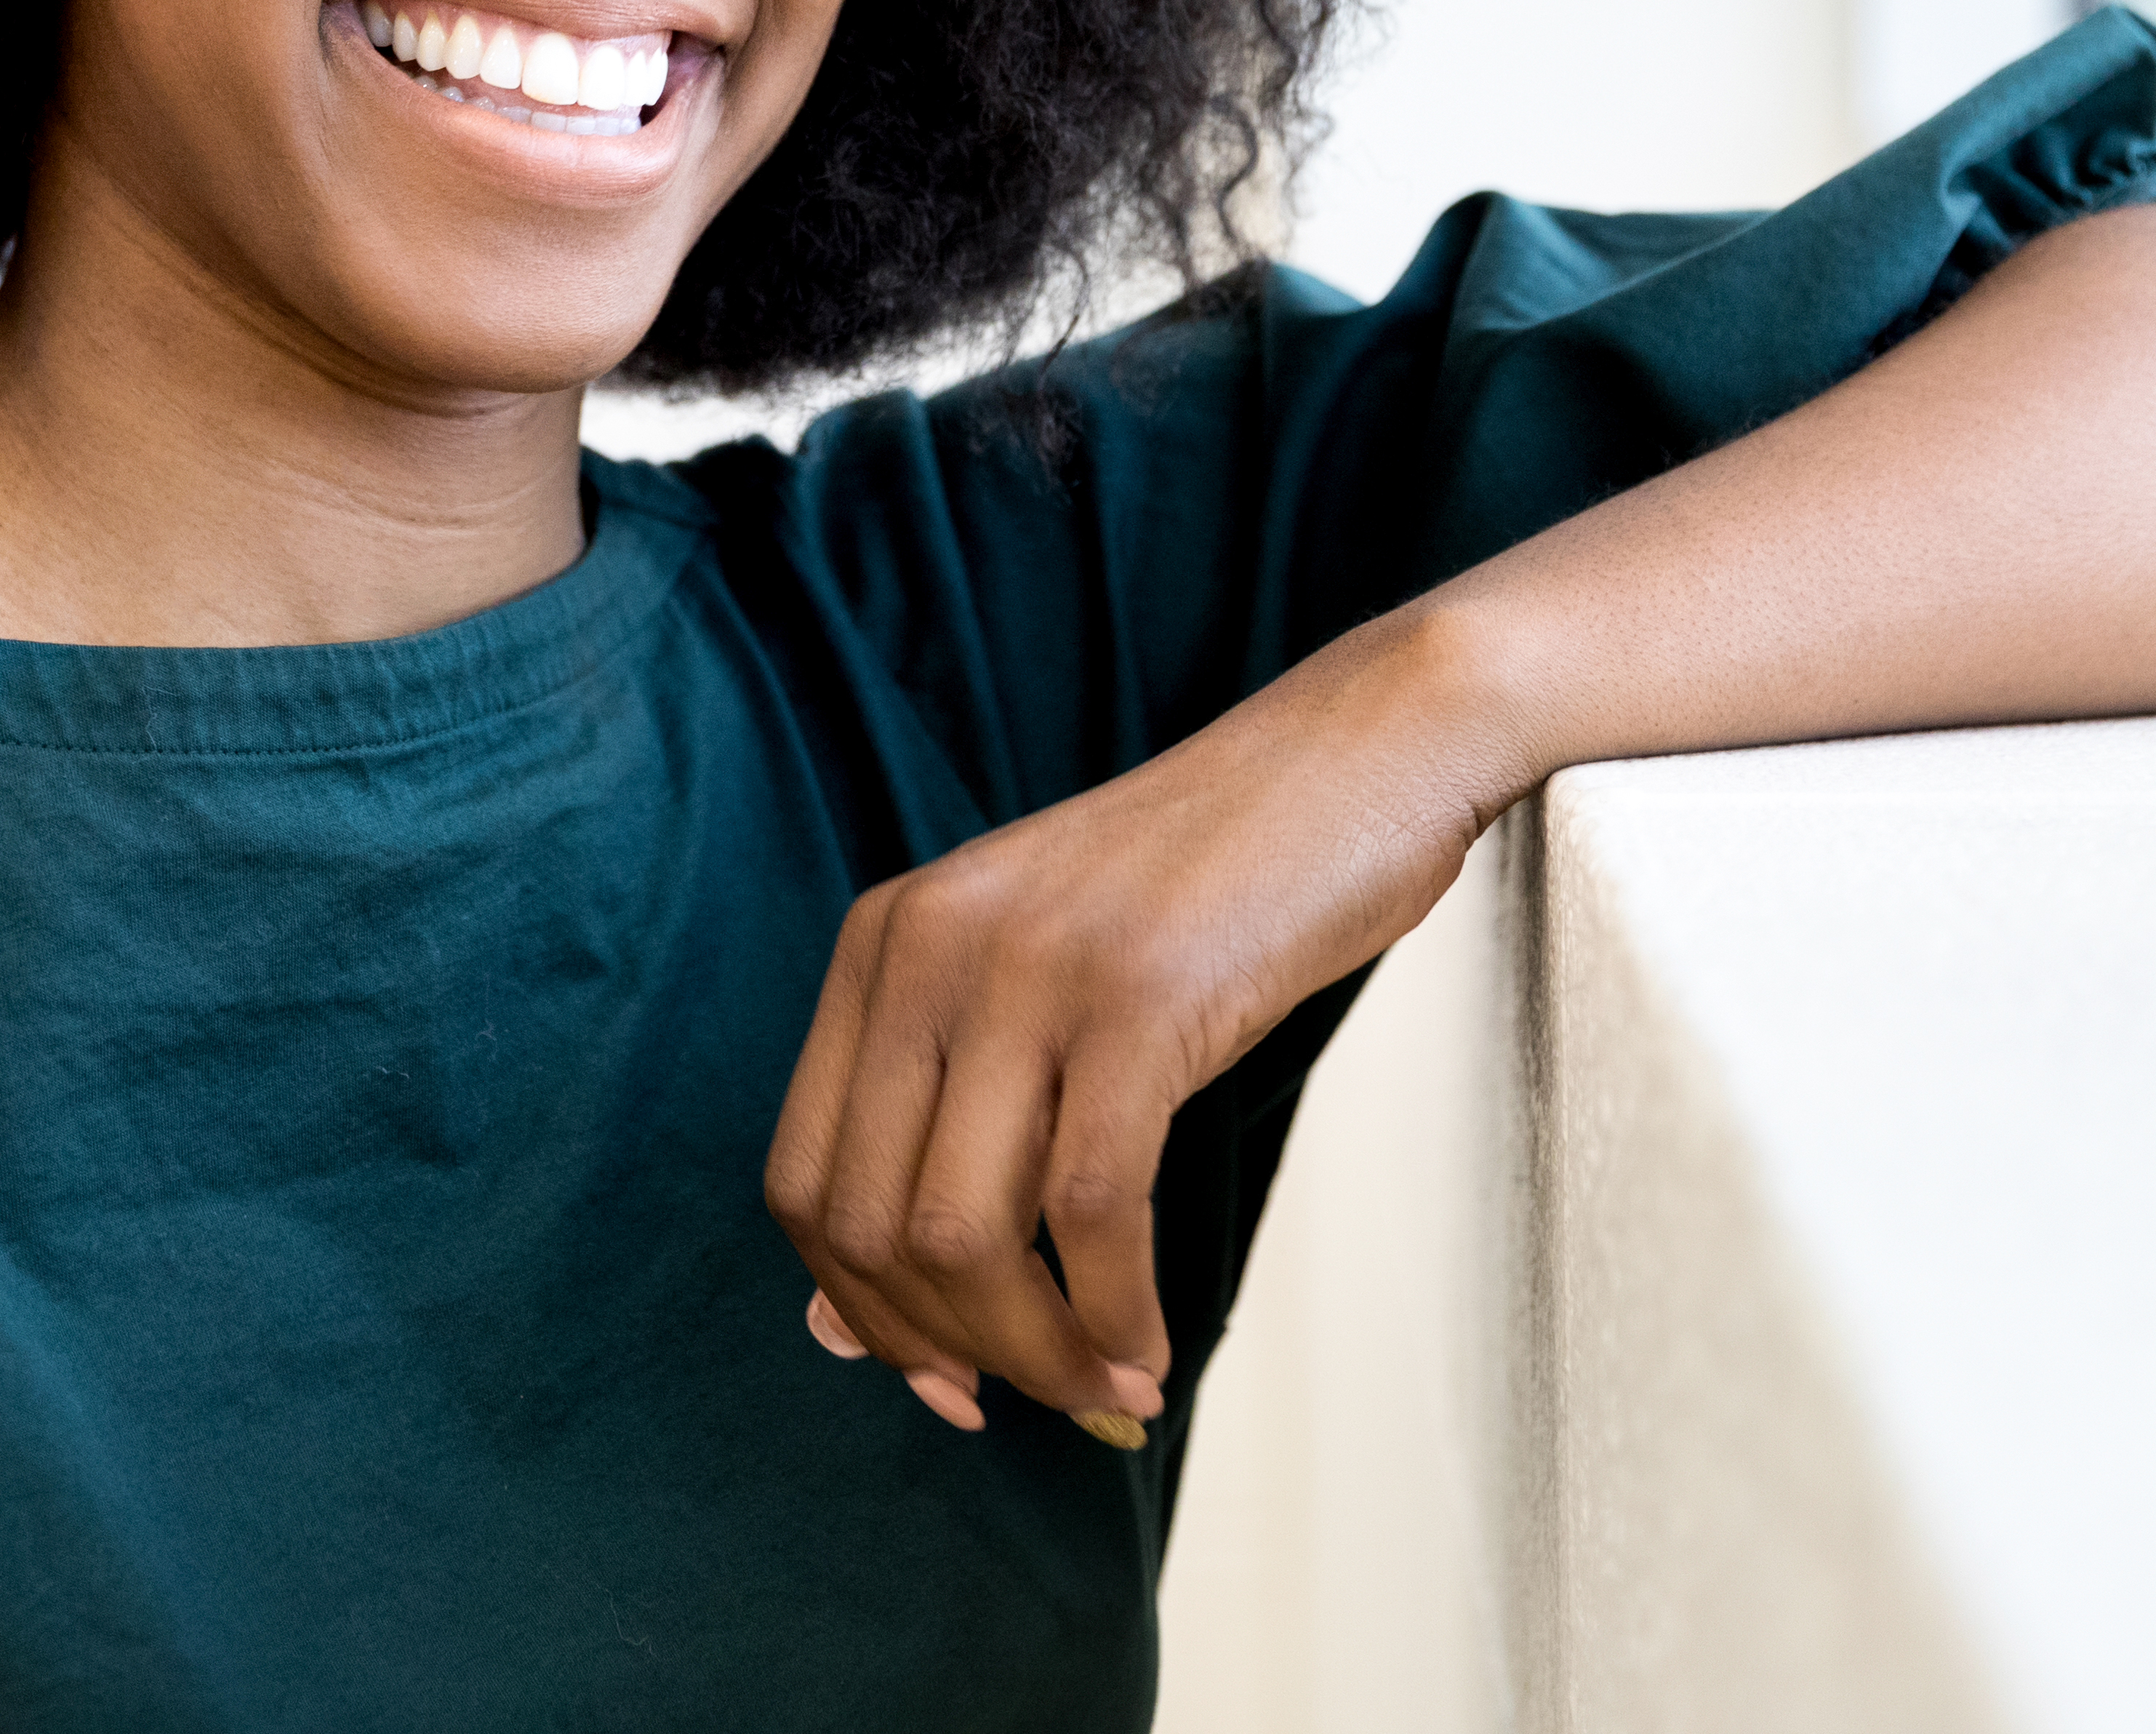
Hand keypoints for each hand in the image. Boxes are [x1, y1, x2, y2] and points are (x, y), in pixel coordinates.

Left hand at [759, 606, 1513, 1438]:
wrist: (1354, 756)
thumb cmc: (1206, 890)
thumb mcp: (1035, 979)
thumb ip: (936, 1124)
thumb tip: (837, 1328)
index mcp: (883, 943)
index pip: (801, 1182)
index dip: (861, 1313)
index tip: (947, 1382)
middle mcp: (925, 949)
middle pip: (868, 1226)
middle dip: (950, 1351)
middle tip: (1041, 1399)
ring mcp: (1028, 968)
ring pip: (964, 1235)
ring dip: (1037, 1351)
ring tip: (1108, 1385)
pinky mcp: (1137, 997)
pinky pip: (1090, 1208)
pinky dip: (1114, 1311)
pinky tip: (1149, 1342)